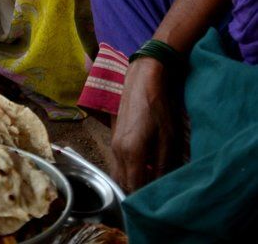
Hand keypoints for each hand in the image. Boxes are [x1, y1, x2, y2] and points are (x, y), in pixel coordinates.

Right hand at [111, 57, 181, 192]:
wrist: (143, 79)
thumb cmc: (158, 106)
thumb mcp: (168, 138)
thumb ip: (163, 166)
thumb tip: (161, 187)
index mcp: (131, 152)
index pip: (134, 188)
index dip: (144, 199)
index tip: (157, 202)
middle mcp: (117, 151)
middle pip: (123, 184)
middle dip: (137, 193)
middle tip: (155, 194)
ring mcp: (113, 144)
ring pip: (118, 175)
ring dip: (132, 182)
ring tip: (151, 180)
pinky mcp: (114, 138)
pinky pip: (117, 164)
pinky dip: (128, 171)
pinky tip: (144, 166)